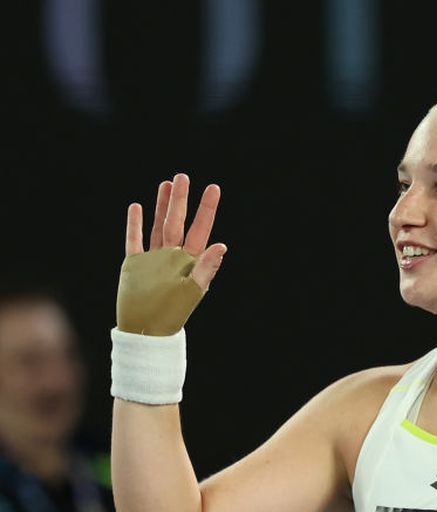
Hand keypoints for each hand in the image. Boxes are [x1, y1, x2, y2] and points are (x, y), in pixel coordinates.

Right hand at [119, 173, 225, 334]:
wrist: (145, 332)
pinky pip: (135, 240)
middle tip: (182, 176)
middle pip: (177, 221)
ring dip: (161, 206)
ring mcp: (153, 259)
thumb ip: (206, 268)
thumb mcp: (191, 292)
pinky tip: (137, 207)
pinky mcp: (135, 265)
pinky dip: (135, 224)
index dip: (207, 209)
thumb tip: (222, 246)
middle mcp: (172, 256)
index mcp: (190, 261)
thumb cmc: (172, 316)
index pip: (200, 229)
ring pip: (158, 226)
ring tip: (165, 185)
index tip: (213, 188)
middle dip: (180, 200)